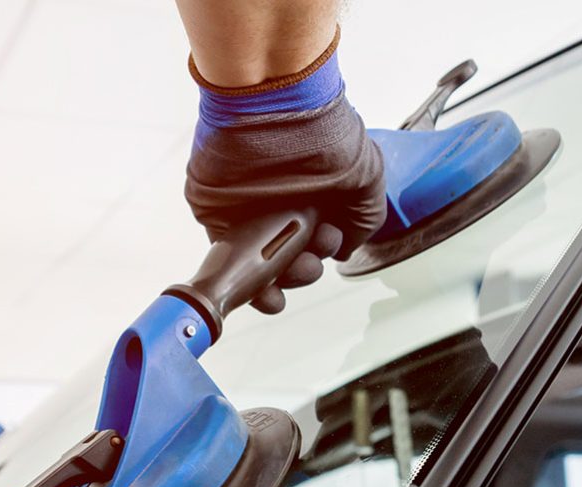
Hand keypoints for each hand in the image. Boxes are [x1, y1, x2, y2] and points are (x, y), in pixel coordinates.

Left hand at [185, 29, 384, 313]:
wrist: (274, 104)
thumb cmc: (322, 131)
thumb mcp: (366, 176)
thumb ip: (363, 219)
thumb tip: (343, 252)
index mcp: (314, 196)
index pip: (314, 243)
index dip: (321, 257)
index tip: (328, 248)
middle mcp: (281, 204)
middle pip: (288, 260)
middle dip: (302, 272)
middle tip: (309, 257)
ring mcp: (246, 211)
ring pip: (258, 265)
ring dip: (276, 282)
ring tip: (291, 268)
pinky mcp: (216, 214)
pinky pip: (226, 257)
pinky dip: (241, 278)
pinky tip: (259, 288)